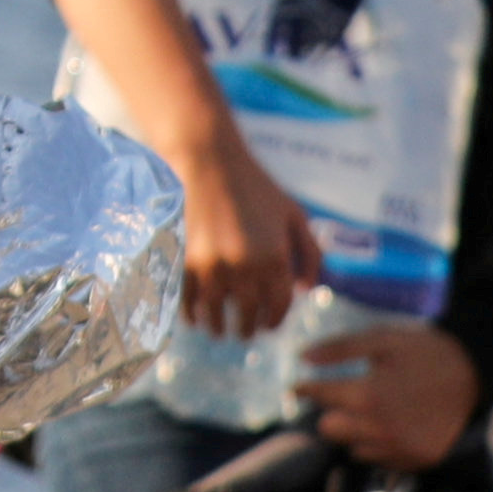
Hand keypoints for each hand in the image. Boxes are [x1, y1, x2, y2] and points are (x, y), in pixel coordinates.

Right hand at [168, 116, 321, 339]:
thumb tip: (307, 290)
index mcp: (274, 258)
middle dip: (248, 328)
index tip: (268, 325)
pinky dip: (192, 314)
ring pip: (217, 314)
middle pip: (248, 315)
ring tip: (219, 330)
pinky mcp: (182, 261)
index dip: (275, 320)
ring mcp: (210, 266)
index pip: (279, 306)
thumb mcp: (293, 214)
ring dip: (219, 327)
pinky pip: (188, 301)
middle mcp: (244, 267)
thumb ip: (310, 253)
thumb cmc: (253, 185)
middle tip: (244, 331)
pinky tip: (196, 317)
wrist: (205, 160)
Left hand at [296, 318, 478, 469]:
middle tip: (340, 397)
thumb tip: (301, 358)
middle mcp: (380, 429)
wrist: (475, 373)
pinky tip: (389, 424)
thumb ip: (338, 349)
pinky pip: (380, 460)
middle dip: (329, 412)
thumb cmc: (424, 351)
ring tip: (370, 409)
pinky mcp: (417, 460)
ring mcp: (400, 449)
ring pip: (353, 447)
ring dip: (353, 430)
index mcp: (367, 396)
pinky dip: (377, 444)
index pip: (319, 397)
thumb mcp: (381, 339)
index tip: (297, 387)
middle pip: (329, 429)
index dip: (305, 389)